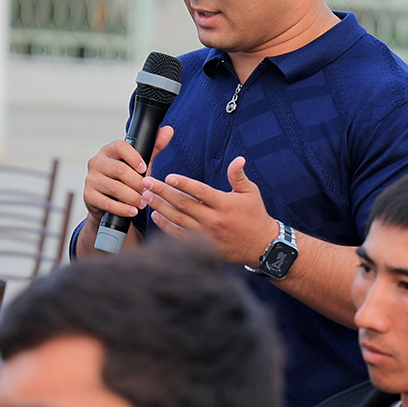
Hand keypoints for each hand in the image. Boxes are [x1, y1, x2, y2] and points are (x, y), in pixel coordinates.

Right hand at [82, 126, 173, 222]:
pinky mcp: (89, 195)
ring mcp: (91, 179)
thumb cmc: (126, 179)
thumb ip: (154, 148)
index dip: (134, 157)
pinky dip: (122, 208)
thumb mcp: (139, 164)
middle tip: (148, 191)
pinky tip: (132, 210)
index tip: (144, 168)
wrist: (107, 202)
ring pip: (115, 187)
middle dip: (137, 183)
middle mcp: (97, 162)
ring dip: (132, 197)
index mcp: (108, 150)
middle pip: (119, 169)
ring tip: (142, 203)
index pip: (120, 146)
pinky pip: (107, 203)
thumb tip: (168, 130)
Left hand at [142, 156, 275, 263]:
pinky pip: (179, 235)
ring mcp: (206, 234)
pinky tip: (156, 215)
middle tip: (147, 183)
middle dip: (162, 192)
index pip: (199, 191)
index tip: (168, 176)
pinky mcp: (203, 245)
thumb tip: (238, 159)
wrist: (261, 246)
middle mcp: (213, 219)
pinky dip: (166, 225)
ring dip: (160, 207)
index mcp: (224, 204)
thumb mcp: (251, 192)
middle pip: (183, 204)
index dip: (183, 183)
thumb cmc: (255, 216)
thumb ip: (238, 176)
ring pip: (177, 219)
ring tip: (146, 196)